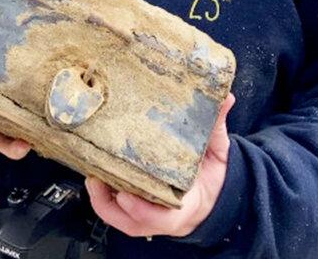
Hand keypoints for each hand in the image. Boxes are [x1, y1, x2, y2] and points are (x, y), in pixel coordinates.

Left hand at [86, 93, 234, 237]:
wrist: (212, 194)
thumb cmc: (212, 176)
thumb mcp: (218, 152)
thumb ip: (217, 127)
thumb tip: (225, 98)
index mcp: (186, 207)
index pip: (164, 218)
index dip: (142, 210)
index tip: (127, 194)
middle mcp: (164, 217)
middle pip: (132, 220)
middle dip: (112, 201)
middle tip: (98, 176)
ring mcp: (148, 217)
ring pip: (119, 217)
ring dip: (102, 199)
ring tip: (92, 175)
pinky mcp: (136, 210)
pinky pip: (115, 211)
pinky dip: (102, 198)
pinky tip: (95, 175)